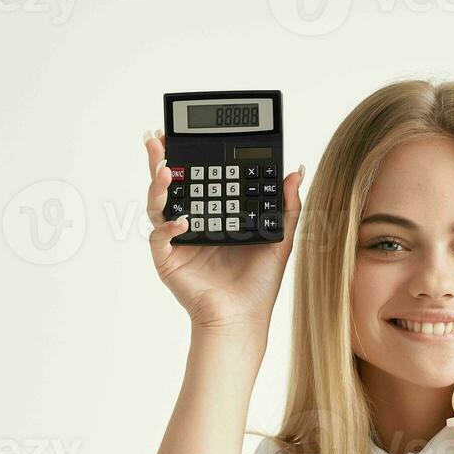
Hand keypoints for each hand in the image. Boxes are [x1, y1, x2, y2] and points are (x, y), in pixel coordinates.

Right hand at [142, 129, 305, 335]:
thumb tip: (296, 170)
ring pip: (157, 205)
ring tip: (165, 168)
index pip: (196, 178)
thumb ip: (286, 204)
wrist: (243, 318)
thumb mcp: (279, 237)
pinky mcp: (167, 260)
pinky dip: (168, 226)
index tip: (184, 135)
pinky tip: (183, 220)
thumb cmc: (258, 284)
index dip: (187, 156)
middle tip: (158, 138)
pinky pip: (159, 237)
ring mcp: (176, 241)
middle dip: (160, 159)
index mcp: (213, 214)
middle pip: (170, 185)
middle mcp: (191, 224)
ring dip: (158, 185)